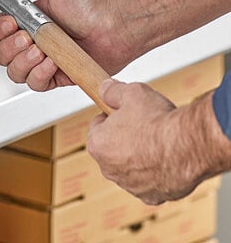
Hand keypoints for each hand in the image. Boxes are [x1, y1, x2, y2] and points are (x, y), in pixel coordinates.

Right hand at [0, 0, 132, 90]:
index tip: (11, 23)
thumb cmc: (92, 2)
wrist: (115, 23)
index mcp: (31, 19)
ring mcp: (45, 60)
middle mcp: (36, 40)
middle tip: (27, 37)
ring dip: (23, 61)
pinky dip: (39, 74)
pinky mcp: (57, 77)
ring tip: (40, 50)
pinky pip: (36, 84)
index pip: (0, 31)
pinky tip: (51, 62)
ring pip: (16, 72)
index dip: (1, 30)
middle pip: (3, 54)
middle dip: (10, 47)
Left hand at [87, 79, 201, 204]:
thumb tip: (104, 89)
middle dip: (124, 137)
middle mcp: (109, 169)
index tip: (124, 112)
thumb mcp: (130, 92)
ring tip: (157, 141)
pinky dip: (156, 173)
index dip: (112, 116)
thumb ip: (112, 91)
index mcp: (97, 144)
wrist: (188, 145)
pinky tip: (167, 160)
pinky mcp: (152, 197)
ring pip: (131, 167)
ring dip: (140, 157)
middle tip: (142, 125)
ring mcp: (130, 185)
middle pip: (112, 148)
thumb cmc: (157, 120)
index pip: (98, 126)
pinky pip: (150, 182)